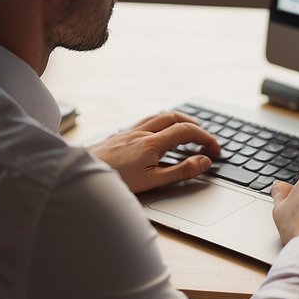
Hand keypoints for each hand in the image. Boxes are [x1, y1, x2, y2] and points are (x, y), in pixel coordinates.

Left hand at [89, 111, 221, 193]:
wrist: (82, 171)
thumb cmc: (115, 179)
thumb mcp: (153, 181)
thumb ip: (180, 171)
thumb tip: (204, 161)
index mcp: (152, 143)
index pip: (187, 131)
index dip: (206, 138)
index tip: (215, 150)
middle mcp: (141, 132)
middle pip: (174, 117)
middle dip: (194, 125)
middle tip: (205, 140)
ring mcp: (129, 131)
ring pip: (159, 117)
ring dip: (178, 121)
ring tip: (187, 132)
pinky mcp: (119, 135)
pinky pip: (145, 122)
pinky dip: (160, 124)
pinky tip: (158, 135)